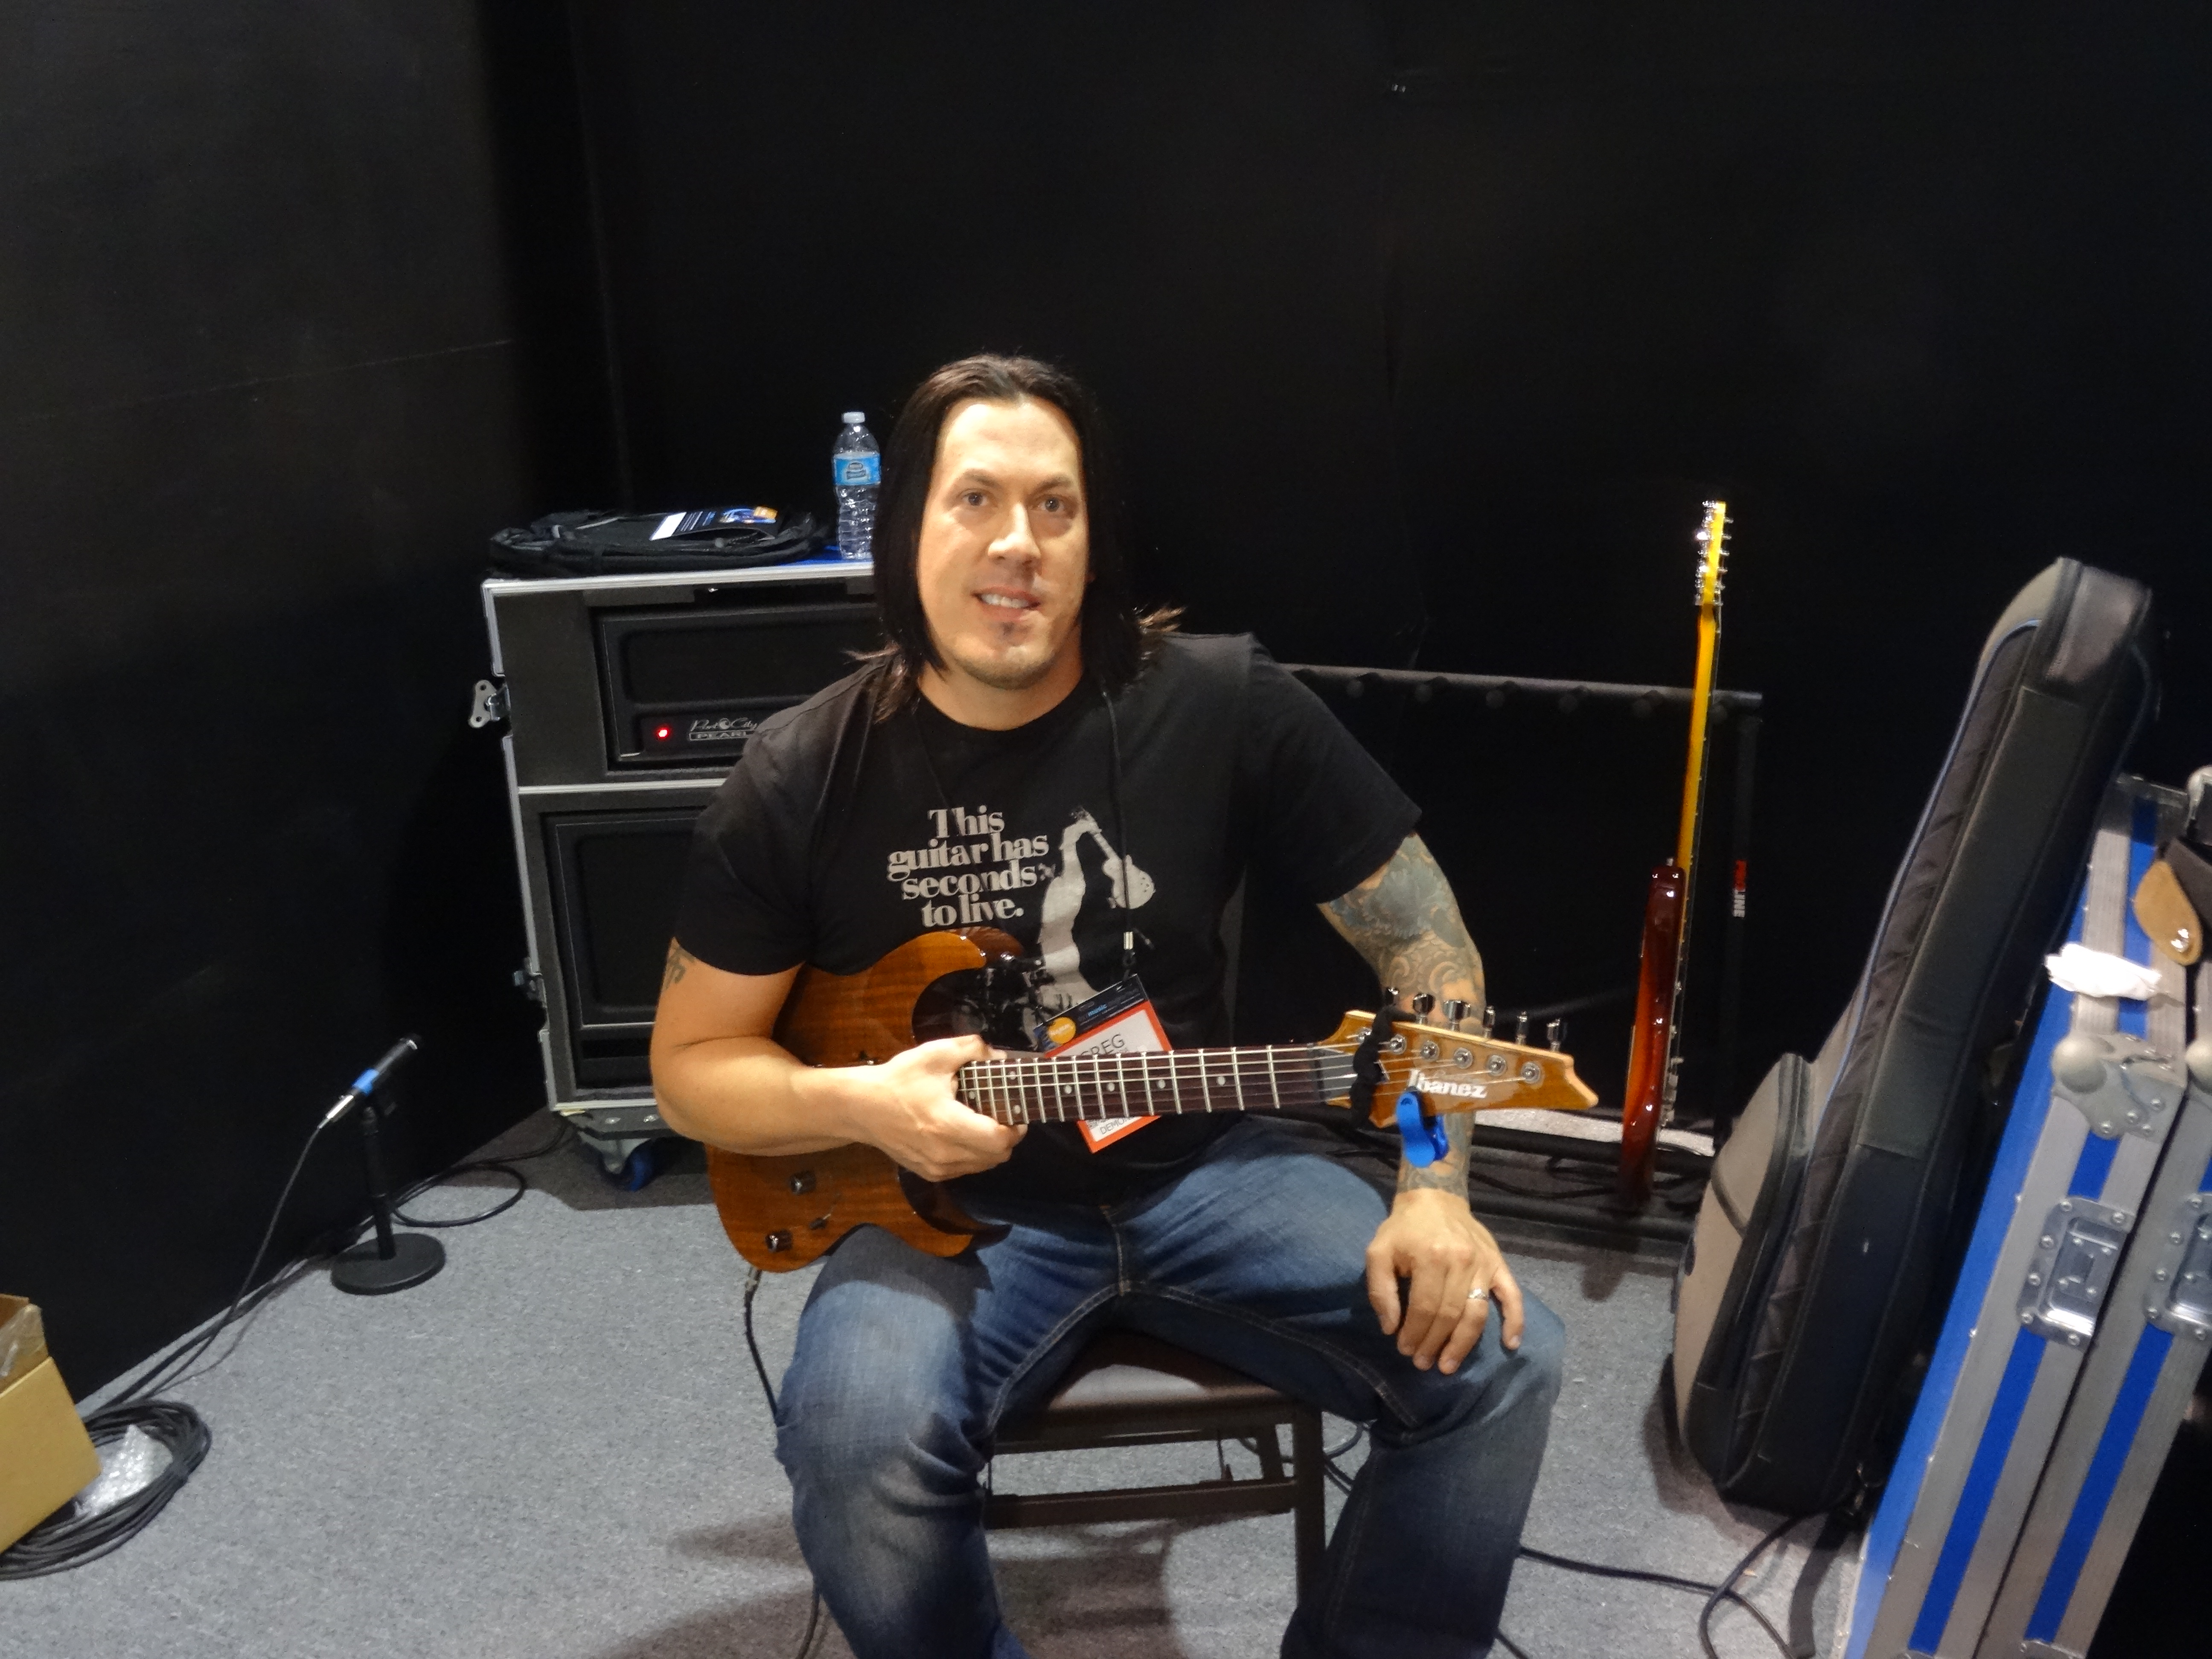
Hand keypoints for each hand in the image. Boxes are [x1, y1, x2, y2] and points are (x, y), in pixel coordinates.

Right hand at [838, 1034, 1023, 1179]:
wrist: (861, 1107)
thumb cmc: (899, 1080)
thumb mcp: (935, 1054)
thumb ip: (972, 1049)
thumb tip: (1000, 1058)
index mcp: (948, 1125)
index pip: (998, 1141)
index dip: (1015, 1128)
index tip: (1015, 1112)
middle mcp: (945, 1154)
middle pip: (997, 1157)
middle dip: (1007, 1138)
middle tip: (1002, 1115)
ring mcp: (936, 1168)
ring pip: (983, 1166)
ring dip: (991, 1148)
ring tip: (983, 1124)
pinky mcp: (929, 1173)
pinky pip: (965, 1169)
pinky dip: (973, 1156)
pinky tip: (963, 1135)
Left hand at [1364, 1188, 1524, 1373]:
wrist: (1434, 1197)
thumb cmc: (1404, 1228)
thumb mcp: (1378, 1252)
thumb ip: (1380, 1290)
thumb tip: (1390, 1328)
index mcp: (1431, 1257)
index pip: (1425, 1308)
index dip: (1415, 1333)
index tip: (1404, 1349)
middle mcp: (1461, 1261)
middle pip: (1450, 1315)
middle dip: (1435, 1344)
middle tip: (1423, 1363)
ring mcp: (1484, 1263)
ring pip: (1477, 1313)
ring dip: (1464, 1344)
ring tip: (1449, 1364)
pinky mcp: (1498, 1263)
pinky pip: (1512, 1295)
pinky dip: (1515, 1321)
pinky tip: (1510, 1344)